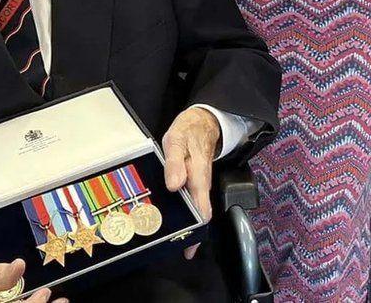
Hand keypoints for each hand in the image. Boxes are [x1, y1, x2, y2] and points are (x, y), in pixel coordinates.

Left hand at [162, 107, 220, 259]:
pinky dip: (182, 211)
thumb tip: (174, 186)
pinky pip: (190, 201)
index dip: (195, 232)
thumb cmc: (187, 133)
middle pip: (199, 217)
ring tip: (168, 238)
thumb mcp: (176, 143)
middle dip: (188, 234)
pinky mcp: (192, 182)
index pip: (202, 212)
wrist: (201, 123)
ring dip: (184, 224)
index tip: (186, 246)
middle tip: (171, 247)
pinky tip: (169, 216)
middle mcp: (201, 186)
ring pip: (194, 210)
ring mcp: (198, 185)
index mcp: (198, 180)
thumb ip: (174, 164)